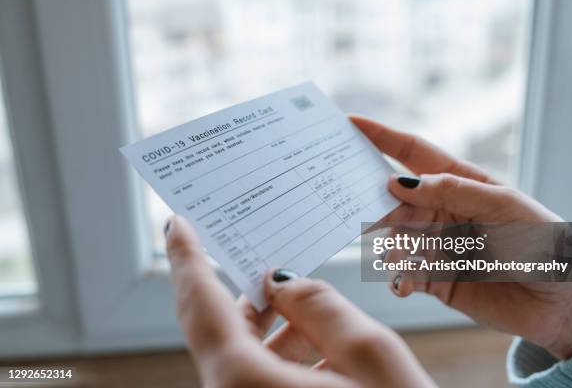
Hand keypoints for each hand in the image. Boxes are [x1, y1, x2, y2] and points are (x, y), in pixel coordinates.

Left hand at [164, 215, 435, 387]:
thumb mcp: (372, 357)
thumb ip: (321, 306)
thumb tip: (283, 284)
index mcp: (245, 384)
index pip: (202, 306)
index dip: (188, 258)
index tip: (177, 223)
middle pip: (221, 332)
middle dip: (246, 294)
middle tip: (264, 258)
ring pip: (241, 359)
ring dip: (270, 328)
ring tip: (303, 302)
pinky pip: (254, 381)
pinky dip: (278, 358)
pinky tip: (315, 344)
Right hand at [352, 115, 571, 358]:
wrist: (566, 302)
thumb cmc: (545, 243)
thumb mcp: (504, 207)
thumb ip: (452, 190)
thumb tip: (398, 181)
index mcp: (459, 183)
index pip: (412, 154)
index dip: (380, 137)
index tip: (349, 124)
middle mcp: (441, 211)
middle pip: (394, 199)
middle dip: (373, 200)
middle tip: (352, 205)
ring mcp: (436, 245)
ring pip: (394, 239)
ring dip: (391, 246)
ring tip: (401, 257)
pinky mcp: (435, 280)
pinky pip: (405, 275)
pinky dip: (398, 279)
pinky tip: (403, 283)